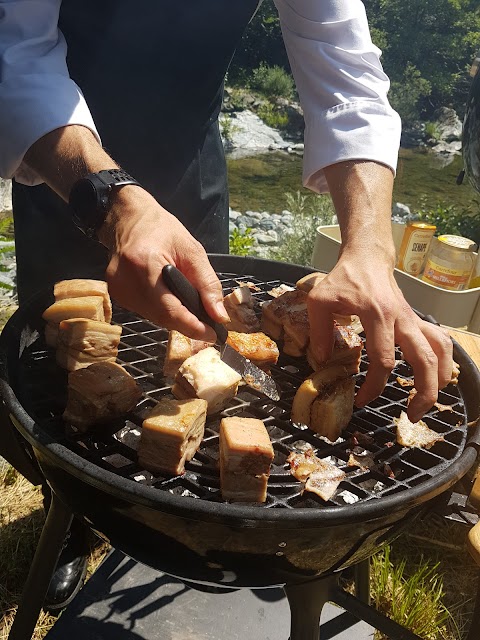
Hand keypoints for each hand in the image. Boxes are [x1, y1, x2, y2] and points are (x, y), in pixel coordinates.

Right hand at [98, 186, 228, 341]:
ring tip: (188, 303)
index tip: (212, 335)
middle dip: (187, 323)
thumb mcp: (193, 251)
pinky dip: (162, 309)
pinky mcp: (116, 293)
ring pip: (154, 318)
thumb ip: (208, 284)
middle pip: (162, 317)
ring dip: (175, 316)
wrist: (129, 218)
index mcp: (145, 264)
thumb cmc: (161, 229)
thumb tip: (219, 315)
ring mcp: (118, 289)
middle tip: (208, 323)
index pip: (169, 309)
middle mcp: (126, 280)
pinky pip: (145, 312)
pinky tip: (168, 296)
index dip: (192, 327)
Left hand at [307, 245, 453, 421]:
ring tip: (426, 402)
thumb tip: (322, 361)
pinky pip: (440, 342)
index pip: (383, 358)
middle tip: (411, 416)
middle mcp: (401, 319)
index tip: (361, 400)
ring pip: (440, 351)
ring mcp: (413, 319)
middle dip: (422, 392)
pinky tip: (435, 379)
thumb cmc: (343, 279)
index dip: (374, 385)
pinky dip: (444, 362)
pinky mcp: (416, 321)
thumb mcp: (320, 301)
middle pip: (424, 360)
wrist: (367, 258)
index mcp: (377, 314)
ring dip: (440, 379)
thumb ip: (319, 331)